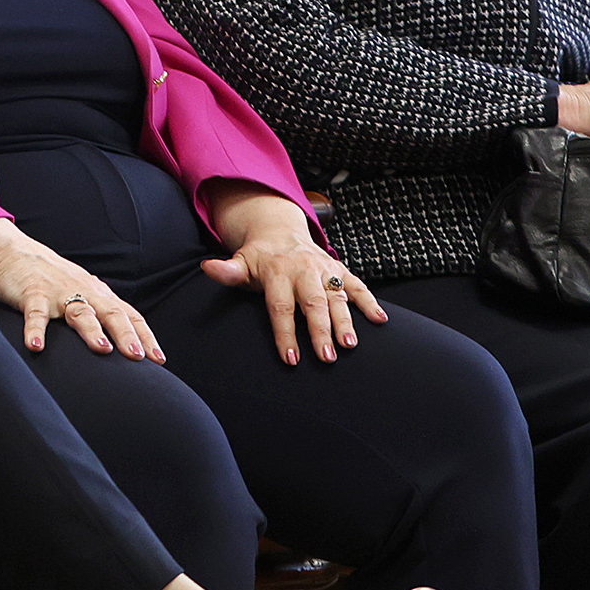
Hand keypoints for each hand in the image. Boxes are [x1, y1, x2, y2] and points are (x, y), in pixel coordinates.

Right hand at [0, 218, 162, 360]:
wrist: (14, 251)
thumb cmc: (53, 277)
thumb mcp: (83, 291)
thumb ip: (102, 312)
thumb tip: (126, 342)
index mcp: (98, 294)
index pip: (129, 315)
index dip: (145, 336)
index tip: (158, 360)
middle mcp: (83, 292)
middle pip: (111, 314)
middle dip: (126, 335)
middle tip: (137, 357)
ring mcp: (58, 293)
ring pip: (79, 312)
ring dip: (91, 331)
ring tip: (102, 349)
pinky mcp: (32, 294)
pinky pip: (35, 314)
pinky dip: (35, 330)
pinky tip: (36, 347)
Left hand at [201, 187, 384, 364]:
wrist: (280, 230)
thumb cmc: (259, 258)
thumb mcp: (240, 262)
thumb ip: (227, 271)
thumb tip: (208, 267)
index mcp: (277, 272)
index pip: (281, 307)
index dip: (285, 333)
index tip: (290, 359)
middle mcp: (303, 270)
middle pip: (313, 303)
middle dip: (320, 331)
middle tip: (326, 357)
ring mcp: (324, 270)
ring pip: (337, 296)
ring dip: (346, 320)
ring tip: (350, 345)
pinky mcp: (339, 269)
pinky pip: (357, 285)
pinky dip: (369, 301)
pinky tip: (380, 320)